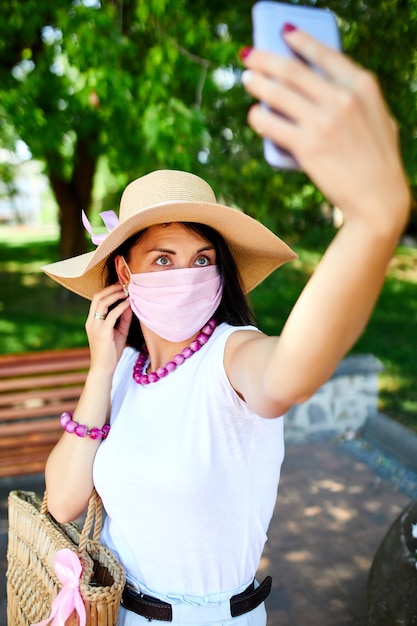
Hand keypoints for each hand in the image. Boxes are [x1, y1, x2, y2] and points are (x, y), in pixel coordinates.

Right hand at [85, 283, 131, 373]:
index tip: (121, 285)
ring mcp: (95, 326)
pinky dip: (120, 307)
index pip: (97, 299)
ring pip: (102, 303)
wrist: (104, 369)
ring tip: (127, 291)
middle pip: (98, 297)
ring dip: (115, 295)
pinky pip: (111, 315)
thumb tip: (130, 304)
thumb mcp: (119, 331)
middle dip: (111, 289)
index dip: (108, 290)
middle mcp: (91, 321)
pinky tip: (128, 303)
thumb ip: (123, 318)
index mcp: (92, 321)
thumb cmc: (111, 352)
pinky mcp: (102, 332)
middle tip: (125, 285)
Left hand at [241, 27, 410, 233]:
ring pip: (277, 94)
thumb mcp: (379, 118)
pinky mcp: (307, 146)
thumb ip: (355, 100)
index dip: (301, 40)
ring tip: (247, 79)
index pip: (325, 53)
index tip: (283, 32)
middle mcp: (342, 99)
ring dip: (257, 83)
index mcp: (363, 86)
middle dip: (266, 58)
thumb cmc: (377, 160)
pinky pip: (271, 125)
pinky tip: (254, 115)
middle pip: (292, 70)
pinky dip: (258, 117)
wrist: (377, 199)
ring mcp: (323, 122)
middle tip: (250, 55)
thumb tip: (320, 89)